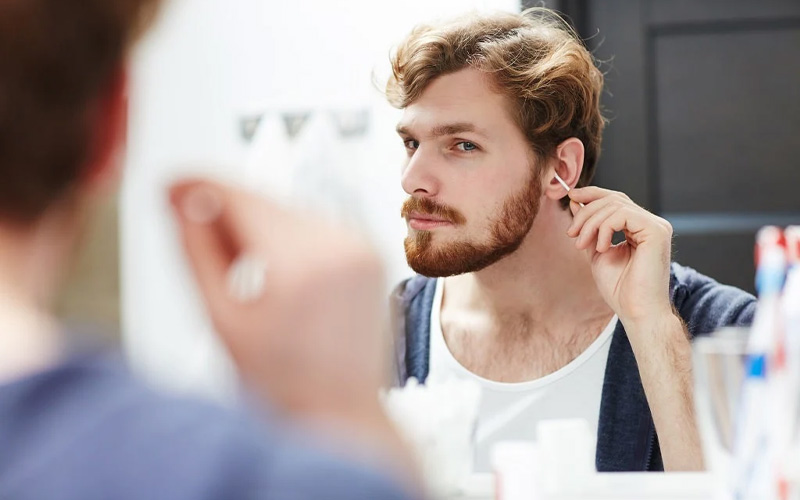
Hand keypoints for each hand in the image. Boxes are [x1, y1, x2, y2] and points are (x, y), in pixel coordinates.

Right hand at [168, 178, 392, 439]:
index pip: (240, 198)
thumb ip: (197, 251)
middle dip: (226, 210)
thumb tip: (182, 201)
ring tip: (241, 272)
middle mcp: (340, 246)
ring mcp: (361, 247)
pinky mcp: (370, 253)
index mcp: (301, 264)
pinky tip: (274, 272)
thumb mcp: (222, 318)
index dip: (199, 188)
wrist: (341, 412)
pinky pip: (315, 227)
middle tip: (196, 236)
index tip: (171, 187)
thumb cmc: (284, 383)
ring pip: (289, 211)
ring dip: (257, 224)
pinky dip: (287, 237)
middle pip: (265, 201)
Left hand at [566, 187, 673, 326]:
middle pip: (613, 199)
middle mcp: (651, 224)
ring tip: (582, 244)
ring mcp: (656, 226)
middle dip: (586, 212)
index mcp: (640, 228)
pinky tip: (601, 248)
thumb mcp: (596, 251)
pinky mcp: (656, 231)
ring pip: (615, 205)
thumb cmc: (620, 288)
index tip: (571, 196)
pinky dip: (605, 228)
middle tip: (572, 234)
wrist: (636, 311)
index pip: (616, 199)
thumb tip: (576, 202)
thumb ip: (589, 227)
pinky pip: (623, 215)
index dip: (592, 194)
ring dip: (591, 223)